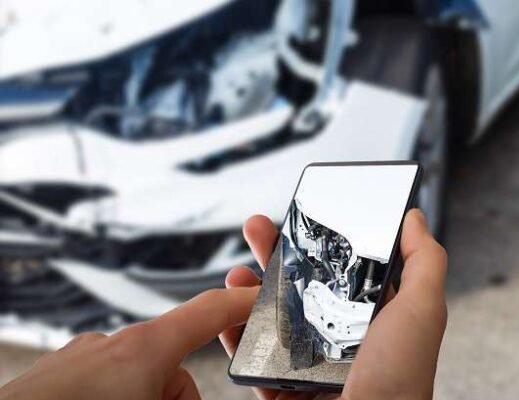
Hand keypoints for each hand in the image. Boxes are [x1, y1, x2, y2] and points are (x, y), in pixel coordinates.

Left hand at [0, 282, 258, 399]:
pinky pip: (102, 387)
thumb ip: (188, 394)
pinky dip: (112, 398)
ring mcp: (77, 361)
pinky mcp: (51, 379)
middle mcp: (109, 345)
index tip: (268, 299)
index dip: (246, 301)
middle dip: (177, 397)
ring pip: (136, 382)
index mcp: (143, 349)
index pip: (211, 310)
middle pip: (173, 367)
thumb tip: (196, 392)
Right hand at [221, 209, 448, 399]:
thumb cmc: (400, 381)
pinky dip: (234, 336)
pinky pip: (253, 360)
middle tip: (257, 228)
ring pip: (271, 319)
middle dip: (277, 254)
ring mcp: (311, 366)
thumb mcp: (422, 310)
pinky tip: (226, 315)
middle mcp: (343, 341)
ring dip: (249, 291)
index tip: (303, 215)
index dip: (324, 241)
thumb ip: (424, 262)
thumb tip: (415, 219)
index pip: (346, 270)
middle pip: (302, 287)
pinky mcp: (283, 390)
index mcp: (377, 320)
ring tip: (236, 271)